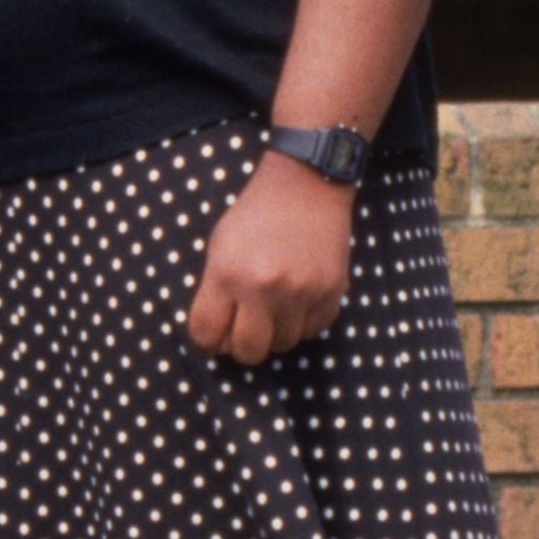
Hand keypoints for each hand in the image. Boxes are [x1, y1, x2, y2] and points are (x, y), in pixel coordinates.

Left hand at [185, 149, 354, 365]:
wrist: (305, 188)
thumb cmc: (254, 217)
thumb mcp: (219, 247)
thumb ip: (215, 292)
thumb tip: (219, 337)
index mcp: (227, 274)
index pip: (207, 333)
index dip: (207, 342)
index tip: (213, 339)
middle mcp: (264, 288)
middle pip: (248, 351)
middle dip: (241, 348)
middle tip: (244, 333)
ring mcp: (301, 292)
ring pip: (283, 346)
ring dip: (275, 336)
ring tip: (272, 311)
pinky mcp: (331, 292)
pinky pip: (313, 332)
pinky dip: (302, 325)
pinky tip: (296, 303)